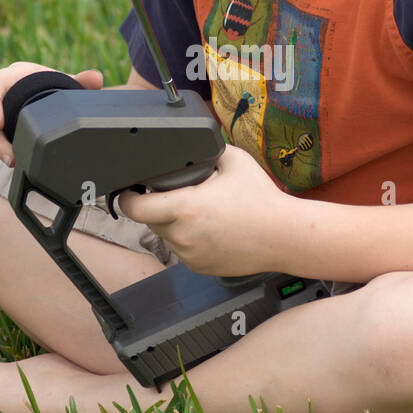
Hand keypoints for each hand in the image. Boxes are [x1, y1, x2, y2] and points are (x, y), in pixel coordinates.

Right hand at [0, 61, 103, 164]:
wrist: (45, 88)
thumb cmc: (50, 82)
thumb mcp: (62, 80)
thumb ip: (81, 80)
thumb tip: (96, 78)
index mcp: (11, 77)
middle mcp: (0, 94)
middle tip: (10, 156)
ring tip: (13, 163)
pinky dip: (4, 151)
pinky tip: (16, 163)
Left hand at [116, 144, 288, 276]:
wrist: (285, 235)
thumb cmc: (261, 199)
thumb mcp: (234, 160)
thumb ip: (206, 149)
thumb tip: (192, 145)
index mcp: (184, 208)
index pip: (135, 208)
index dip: (127, 199)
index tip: (128, 192)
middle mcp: (182, 236)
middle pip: (151, 220)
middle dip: (158, 207)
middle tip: (179, 195)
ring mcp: (190, 255)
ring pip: (167, 237)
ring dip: (174, 225)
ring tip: (201, 213)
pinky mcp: (200, 267)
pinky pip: (183, 251)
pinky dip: (189, 240)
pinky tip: (211, 229)